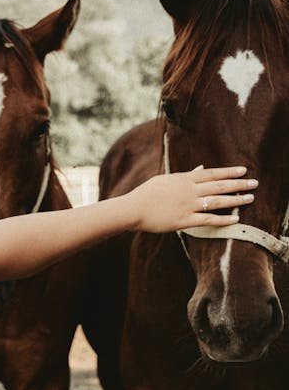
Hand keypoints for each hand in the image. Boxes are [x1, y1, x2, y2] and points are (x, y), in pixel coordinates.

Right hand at [128, 167, 257, 232]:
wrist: (133, 208)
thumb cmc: (147, 193)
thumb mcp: (166, 179)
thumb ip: (185, 175)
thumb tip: (200, 168)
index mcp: (184, 178)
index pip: (212, 173)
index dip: (229, 172)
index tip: (243, 170)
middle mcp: (190, 190)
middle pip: (219, 186)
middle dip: (239, 184)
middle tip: (254, 183)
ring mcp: (188, 205)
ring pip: (217, 201)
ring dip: (235, 200)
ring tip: (250, 198)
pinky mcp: (184, 220)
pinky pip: (207, 220)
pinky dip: (222, 219)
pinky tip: (235, 219)